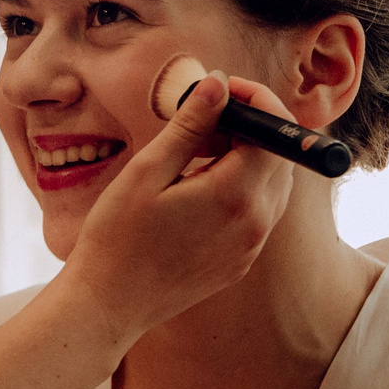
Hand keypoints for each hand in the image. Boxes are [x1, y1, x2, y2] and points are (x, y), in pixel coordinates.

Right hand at [56, 72, 294, 351]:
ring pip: (271, 183)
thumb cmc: (117, 237)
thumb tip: (219, 84)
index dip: (254, 100)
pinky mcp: (241, 261)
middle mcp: (256, 222)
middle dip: (248, 126)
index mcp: (236, 196)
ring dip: (244, 157)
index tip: (221, 89)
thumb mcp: (148, 171)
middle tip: (200, 119)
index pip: (274, 130)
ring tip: (193, 153)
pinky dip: (238, 187)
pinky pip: (257, 211)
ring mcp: (251, 245)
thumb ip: (190, 125)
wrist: (109, 304)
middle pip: (279, 156)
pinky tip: (194, 187)